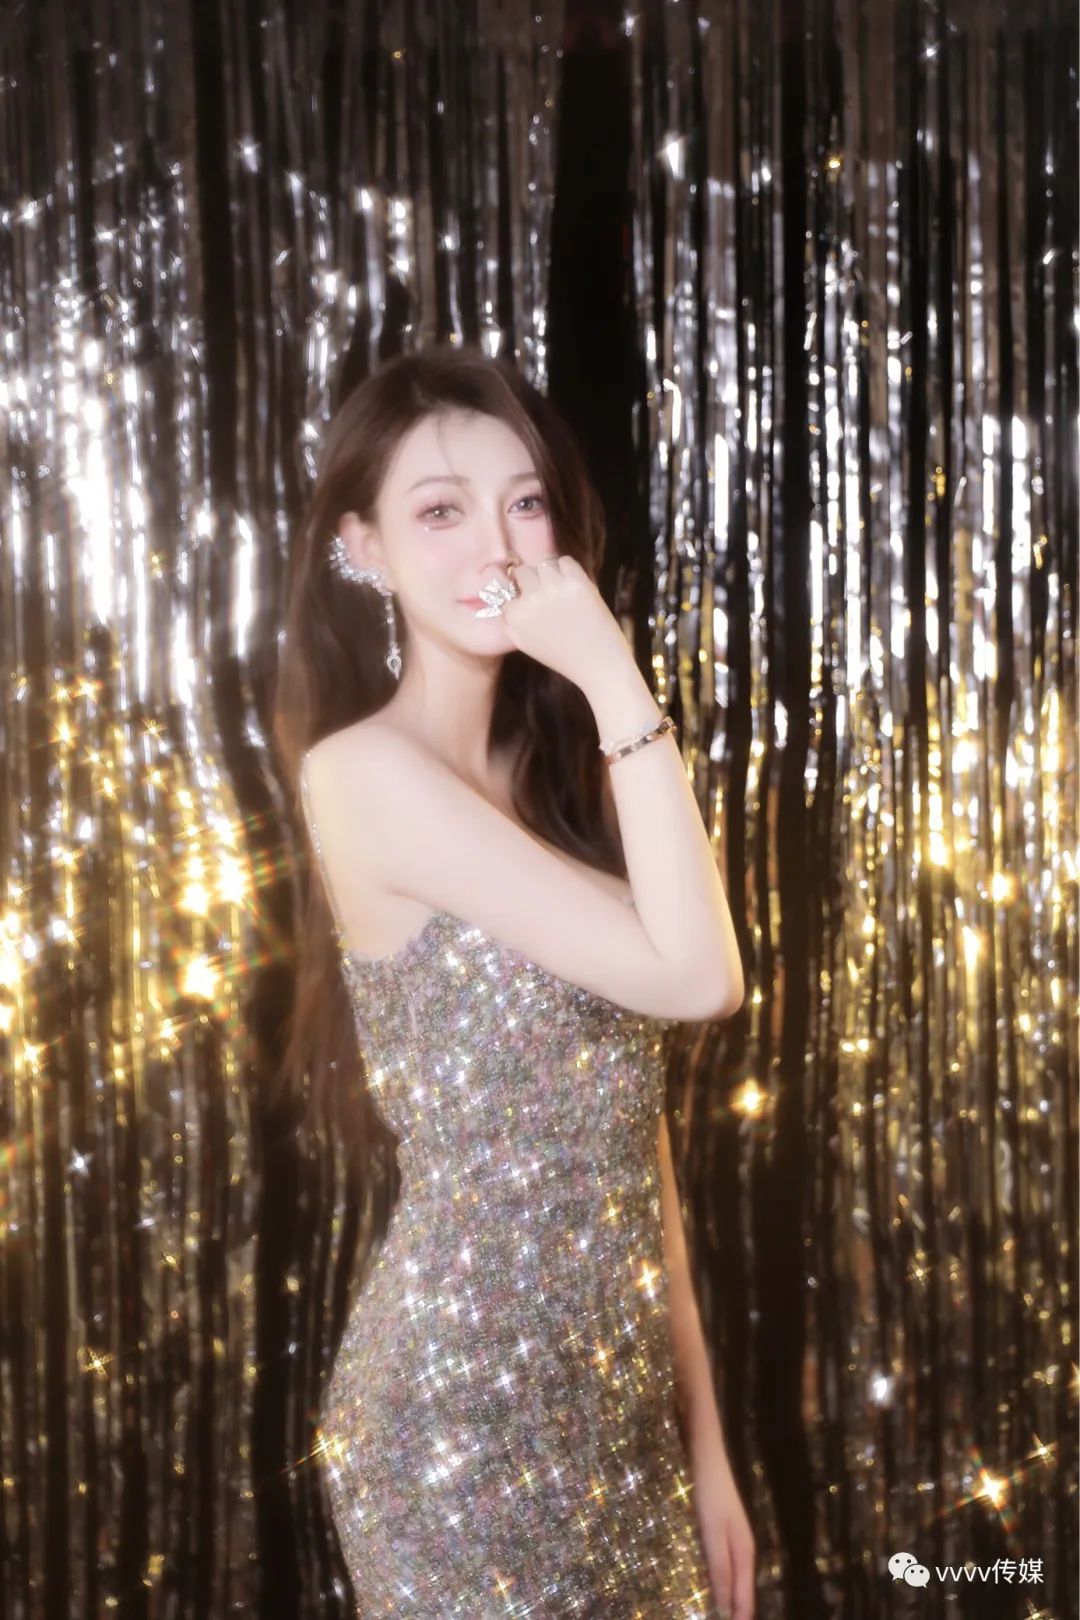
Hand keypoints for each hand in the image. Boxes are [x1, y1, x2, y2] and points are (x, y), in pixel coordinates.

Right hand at [478, 555, 630, 690]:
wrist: (599, 664)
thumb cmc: (563, 656)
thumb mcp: (525, 643)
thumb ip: (511, 620)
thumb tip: (506, 595)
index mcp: (514, 618)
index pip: (505, 589)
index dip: (519, 591)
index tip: (531, 596)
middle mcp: (529, 601)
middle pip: (523, 572)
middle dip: (534, 579)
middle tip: (548, 592)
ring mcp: (553, 589)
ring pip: (544, 565)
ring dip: (552, 574)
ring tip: (563, 591)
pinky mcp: (576, 583)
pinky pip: (565, 561)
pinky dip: (569, 570)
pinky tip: (575, 587)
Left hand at [689, 1425, 755, 1618]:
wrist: (706, 1453)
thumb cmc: (709, 1492)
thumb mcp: (713, 1532)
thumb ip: (719, 1568)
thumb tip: (725, 1608)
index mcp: (744, 1553)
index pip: (744, 1599)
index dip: (740, 1617)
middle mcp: (742, 1549)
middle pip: (741, 1592)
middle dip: (735, 1611)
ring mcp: (732, 1539)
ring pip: (732, 1580)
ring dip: (727, 1599)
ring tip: (719, 1614)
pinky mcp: (720, 1531)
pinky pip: (723, 1566)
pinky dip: (719, 1582)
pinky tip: (710, 1588)